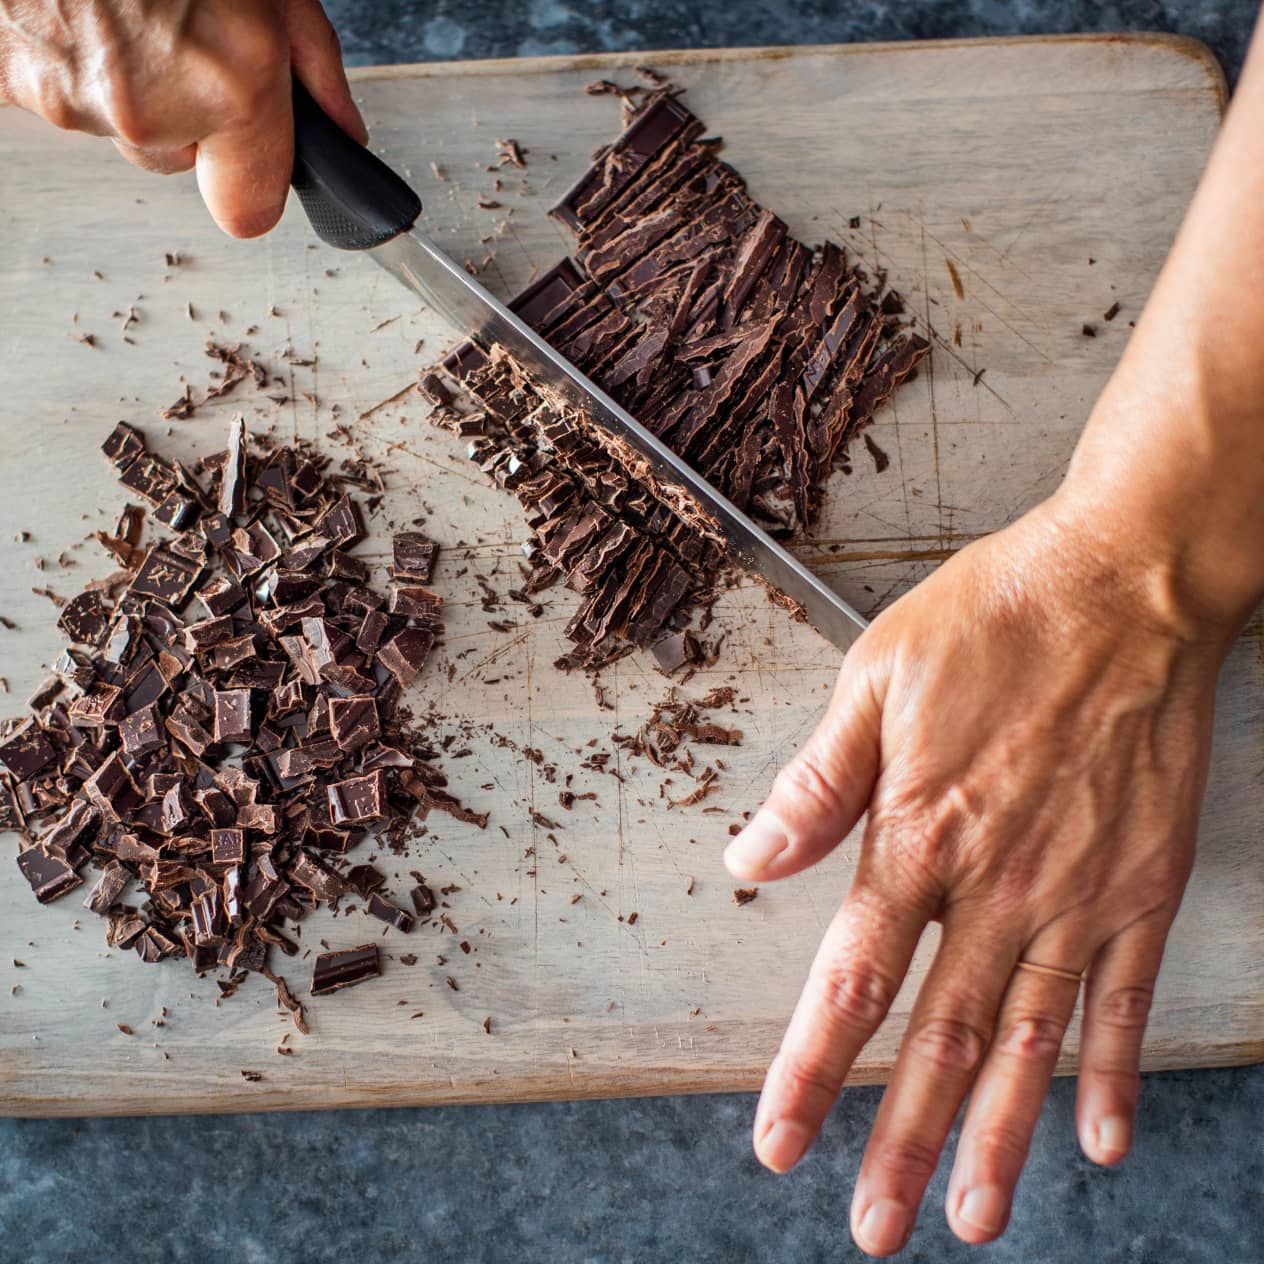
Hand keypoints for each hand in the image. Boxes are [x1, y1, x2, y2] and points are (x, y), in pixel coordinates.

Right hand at [0, 0, 364, 235]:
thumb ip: (313, 67)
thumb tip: (340, 130)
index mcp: (230, 88)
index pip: (248, 212)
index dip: (251, 179)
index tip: (251, 155)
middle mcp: (151, 109)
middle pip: (179, 161)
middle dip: (187, 114)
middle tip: (179, 34)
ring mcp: (76, 100)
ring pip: (122, 127)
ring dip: (131, 83)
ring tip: (130, 9)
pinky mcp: (17, 83)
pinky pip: (64, 97)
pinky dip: (74, 62)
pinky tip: (84, 13)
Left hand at [724, 490, 1230, 1252]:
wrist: (1122, 584)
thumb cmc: (994, 622)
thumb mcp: (874, 681)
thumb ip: (814, 784)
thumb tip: (746, 859)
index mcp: (919, 834)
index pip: (852, 979)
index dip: (809, 1069)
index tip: (778, 1143)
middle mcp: (999, 885)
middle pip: (940, 1039)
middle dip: (897, 1141)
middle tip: (874, 1229)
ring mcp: (1079, 893)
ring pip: (1030, 1043)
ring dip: (999, 1138)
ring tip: (971, 1215)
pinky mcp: (1143, 884)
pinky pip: (1125, 999)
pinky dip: (1109, 1073)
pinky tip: (1096, 1136)